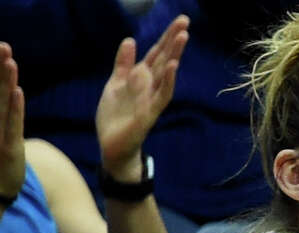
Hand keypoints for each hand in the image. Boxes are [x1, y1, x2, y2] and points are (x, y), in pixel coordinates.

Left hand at [96, 15, 188, 178]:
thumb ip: (123, 63)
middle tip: (186, 21)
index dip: (166, 37)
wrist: (112, 145)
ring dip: (174, 55)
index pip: (156, 53)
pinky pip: (162, 95)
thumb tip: (130, 40)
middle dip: (174, 40)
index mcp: (141, 78)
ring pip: (166, 73)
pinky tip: (172, 66)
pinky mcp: (150, 112)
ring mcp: (152, 98)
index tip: (179, 20)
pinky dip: (168, 80)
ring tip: (183, 36)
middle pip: (164, 58)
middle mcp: (150, 86)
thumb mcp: (115, 84)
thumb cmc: (115, 116)